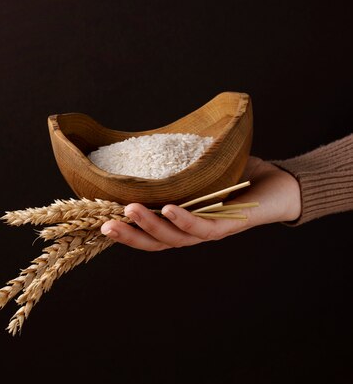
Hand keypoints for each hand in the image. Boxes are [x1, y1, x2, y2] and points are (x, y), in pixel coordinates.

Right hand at [100, 156, 301, 250]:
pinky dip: (183, 219)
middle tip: (104, 226)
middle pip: (157, 241)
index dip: (126, 229)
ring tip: (129, 212)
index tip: (100, 219)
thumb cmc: (241, 175)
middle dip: (129, 236)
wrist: (282, 185)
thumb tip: (149, 142)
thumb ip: (179, 161)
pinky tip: (167, 208)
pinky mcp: (230, 226)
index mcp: (183, 220)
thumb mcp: (203, 166)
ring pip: (175, 237)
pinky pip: (203, 228)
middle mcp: (193, 231)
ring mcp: (211, 231)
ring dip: (150, 226)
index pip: (150, 231)